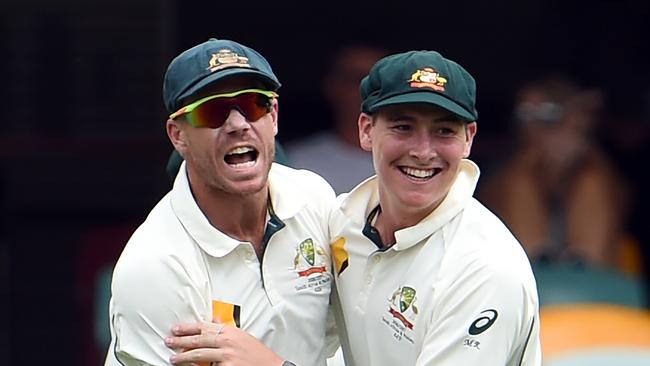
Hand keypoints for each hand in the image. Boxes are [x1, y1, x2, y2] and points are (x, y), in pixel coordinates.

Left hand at [165, 321, 283, 365]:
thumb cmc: (257, 354)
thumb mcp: (243, 336)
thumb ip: (227, 328)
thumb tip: (214, 320)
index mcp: (230, 331)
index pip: (204, 326)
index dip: (188, 327)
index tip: (176, 328)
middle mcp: (227, 342)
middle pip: (198, 340)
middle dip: (181, 341)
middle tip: (169, 341)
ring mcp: (226, 356)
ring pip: (199, 355)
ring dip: (184, 357)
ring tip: (174, 359)